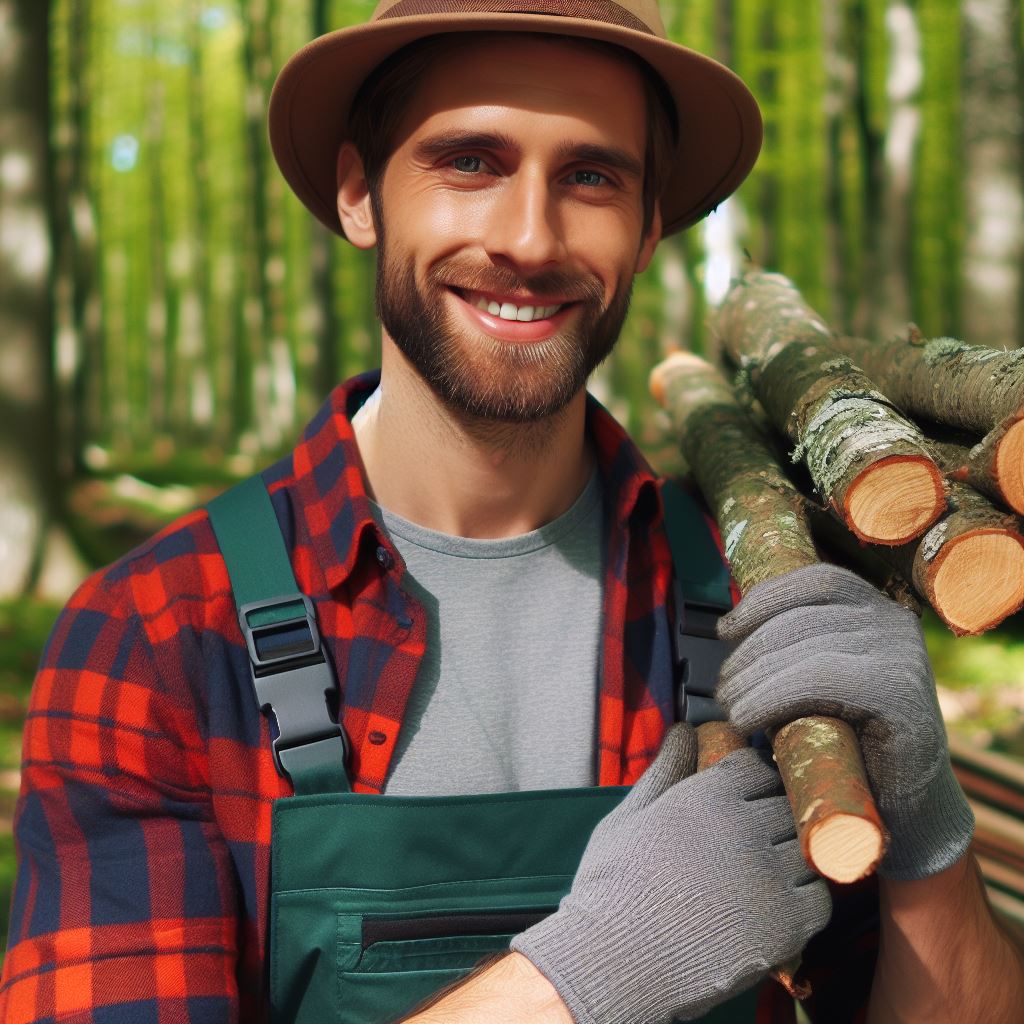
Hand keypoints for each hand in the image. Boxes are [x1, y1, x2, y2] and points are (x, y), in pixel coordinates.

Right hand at [511, 724, 830, 1023]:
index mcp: (710, 794)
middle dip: (775, 816)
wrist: (617, 958)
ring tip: (765, 873)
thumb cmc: (614, 884)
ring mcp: (771, 876)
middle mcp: (747, 827)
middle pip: (787, 805)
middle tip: (757, 839)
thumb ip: (666, 770)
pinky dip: (805, 897)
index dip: (753, 783)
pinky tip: (776, 903)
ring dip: (793, 855)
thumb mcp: (630, 815)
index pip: (758, 769)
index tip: (746, 799)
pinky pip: (820, 897)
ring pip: (807, 848)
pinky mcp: (787, 924)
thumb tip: (685, 731)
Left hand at [715, 562, 973, 879]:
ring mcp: (903, 656)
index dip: (763, 599)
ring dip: (751, 677)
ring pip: (803, 647)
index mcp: (879, 610)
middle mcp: (896, 624)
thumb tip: (728, 626)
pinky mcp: (901, 694)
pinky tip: (746, 720)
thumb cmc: (849, 744)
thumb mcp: (821, 681)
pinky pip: (816, 679)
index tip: (725, 630)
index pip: (815, 581)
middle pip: (801, 616)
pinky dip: (769, 697)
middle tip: (722, 689)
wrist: (903, 814)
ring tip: (730, 708)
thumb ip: (795, 646)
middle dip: (748, 651)